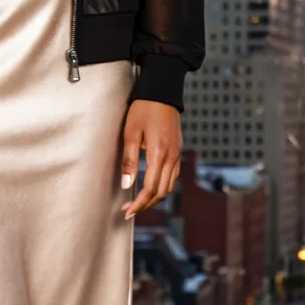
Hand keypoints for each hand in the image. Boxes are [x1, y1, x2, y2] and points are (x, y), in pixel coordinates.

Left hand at [120, 99, 180, 220]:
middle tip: (129, 210)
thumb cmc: (143, 110)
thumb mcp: (130, 134)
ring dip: (154, 198)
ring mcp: (177, 155)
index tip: (127, 211)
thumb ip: (129, 161)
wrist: (162, 93)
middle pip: (162, 192)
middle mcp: (172, 157)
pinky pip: (173, 176)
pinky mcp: (177, 151)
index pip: (150, 189)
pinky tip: (151, 187)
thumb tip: (126, 184)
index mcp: (159, 154)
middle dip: (145, 204)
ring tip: (138, 202)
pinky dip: (162, 187)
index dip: (139, 203)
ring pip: (169, 186)